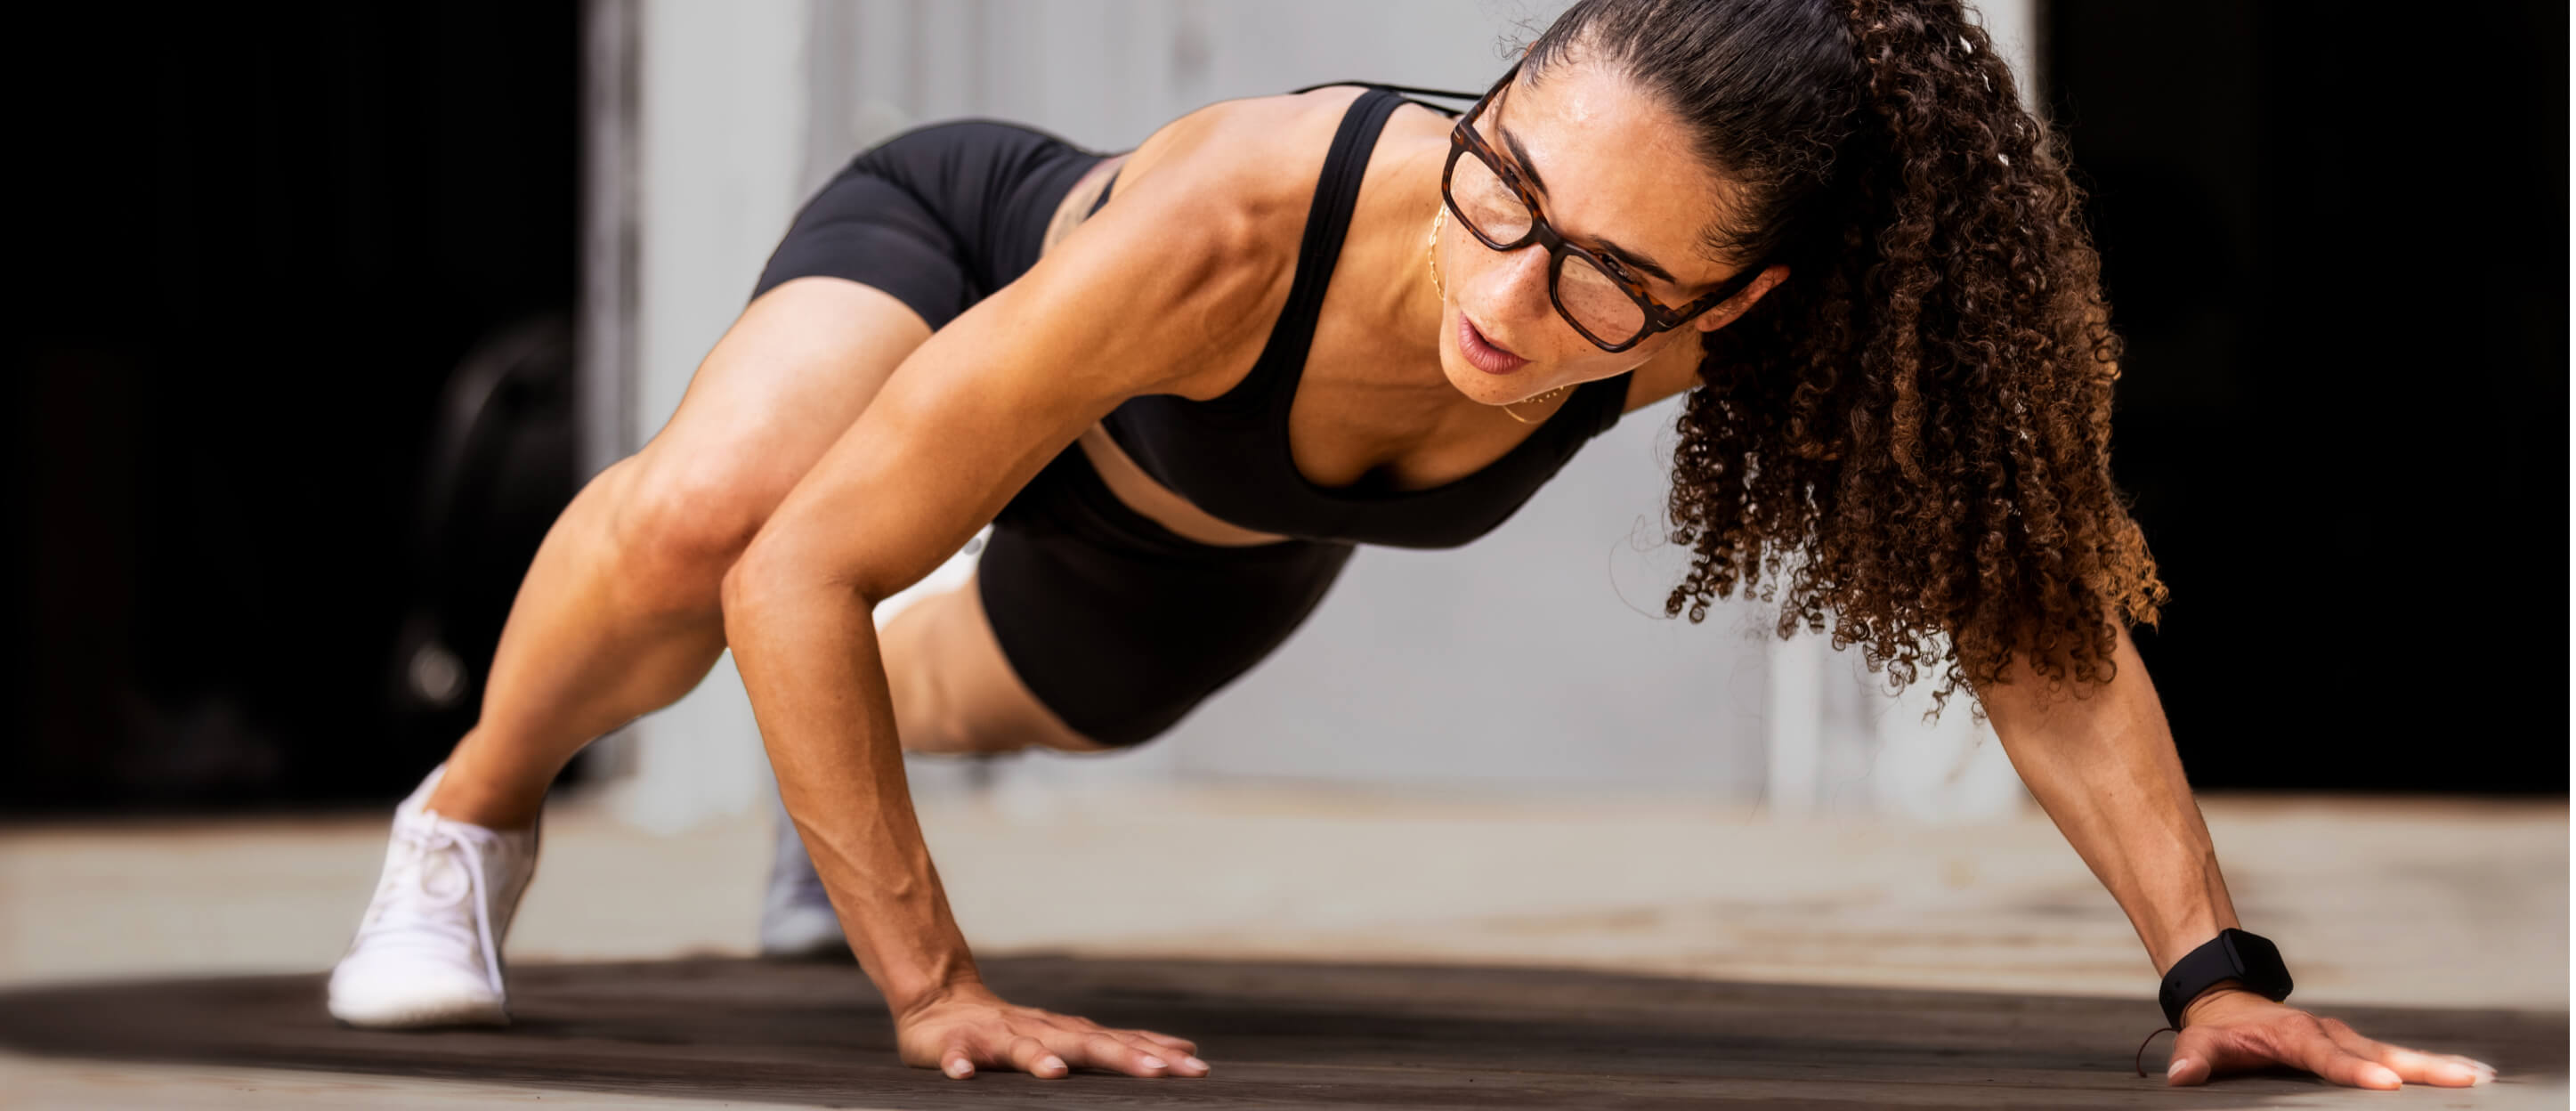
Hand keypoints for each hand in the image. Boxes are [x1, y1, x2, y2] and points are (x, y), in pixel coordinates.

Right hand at [893, 981, 1210, 1079]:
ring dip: (1038, 1060)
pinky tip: (962, 1076)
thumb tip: (1183, 1050)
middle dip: (1123, 1057)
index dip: (1157, 1054)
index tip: (1196, 1067)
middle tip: (1159, 1072)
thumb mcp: (1073, 1036)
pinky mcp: (957, 1045)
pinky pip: (957, 1056)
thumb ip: (1122, 1044)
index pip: (1121, 1042)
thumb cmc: (1016, 1030)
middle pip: (1085, 1043)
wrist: (944, 1004)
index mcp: (1069, 1033)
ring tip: (1057, 1073)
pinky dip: (959, 1064)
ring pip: (1021, 1048)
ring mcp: (998, 1037)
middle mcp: (1040, 1031)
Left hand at [2163, 988, 2497, 1088]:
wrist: (2228, 1003)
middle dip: (2421, 1067)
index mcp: (2296, 1035)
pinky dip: (2434, 1066)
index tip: (2387, 1082)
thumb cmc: (2218, 1032)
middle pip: (2380, 1051)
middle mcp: (2330, 1033)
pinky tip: (2471, 1076)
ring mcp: (2347, 1039)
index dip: (2355, 1069)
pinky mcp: (2358, 1047)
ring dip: (2439, 1066)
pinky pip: (2399, 1058)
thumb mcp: (2199, 1043)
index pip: (2328, 1056)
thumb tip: (2180, 1078)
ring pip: (2398, 1053)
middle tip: (2465, 1079)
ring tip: (2482, 1077)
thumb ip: (2192, 1061)